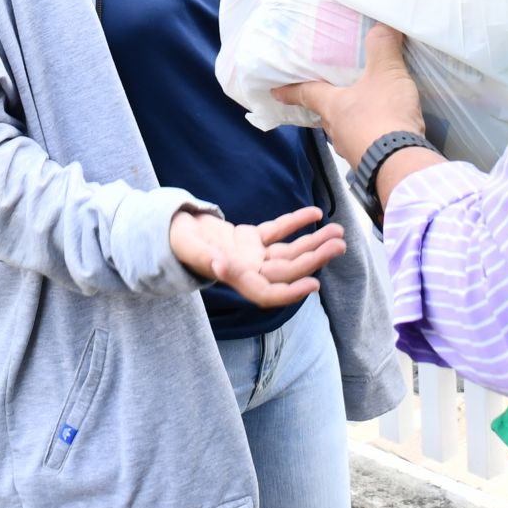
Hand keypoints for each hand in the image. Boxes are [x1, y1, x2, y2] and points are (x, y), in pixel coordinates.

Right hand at [168, 205, 347, 308]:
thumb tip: (220, 265)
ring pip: (288, 252)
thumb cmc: (174, 240)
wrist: (168, 228)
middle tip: (340, 245)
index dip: (291, 292)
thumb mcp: (187, 247)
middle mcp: (248, 270)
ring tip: (338, 232)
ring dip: (313, 243)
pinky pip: (278, 232)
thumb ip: (204, 256)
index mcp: (234, 278)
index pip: (267, 293)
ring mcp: (252, 256)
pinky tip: (315, 213)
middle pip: (287, 270)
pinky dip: (296, 223)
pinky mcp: (251, 239)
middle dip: (314, 259)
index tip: (314, 284)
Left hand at [274, 23, 423, 168]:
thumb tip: (381, 24)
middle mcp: (336, 130)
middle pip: (325, 114)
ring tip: (364, 110)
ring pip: (345, 131)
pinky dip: (370, 136)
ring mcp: (352, 149)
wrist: (402, 163)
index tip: (274, 92)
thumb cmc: (385, 114)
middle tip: (331, 95)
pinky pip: (365, 144)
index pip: (305, 93)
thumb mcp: (385, 72)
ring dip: (352, 122)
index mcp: (332, 106)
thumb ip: (382, 46)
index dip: (290, 90)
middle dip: (327, 104)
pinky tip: (384, 131)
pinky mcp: (371, 162)